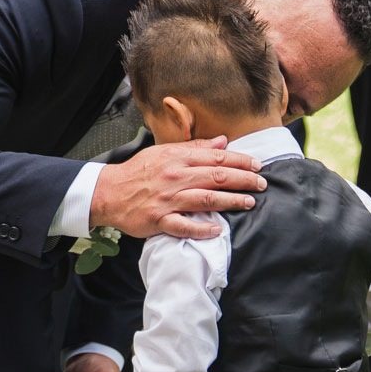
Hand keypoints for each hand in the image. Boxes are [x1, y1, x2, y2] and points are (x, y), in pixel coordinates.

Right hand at [89, 136, 264, 239]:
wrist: (108, 192)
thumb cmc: (138, 172)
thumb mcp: (164, 152)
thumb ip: (195, 148)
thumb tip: (222, 142)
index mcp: (177, 159)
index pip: (216, 158)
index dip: (240, 161)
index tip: (258, 165)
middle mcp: (175, 178)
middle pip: (216, 177)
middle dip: (244, 180)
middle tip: (262, 183)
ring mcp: (167, 200)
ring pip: (205, 199)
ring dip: (230, 201)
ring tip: (249, 202)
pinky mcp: (158, 220)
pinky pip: (183, 226)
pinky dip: (201, 228)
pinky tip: (217, 229)